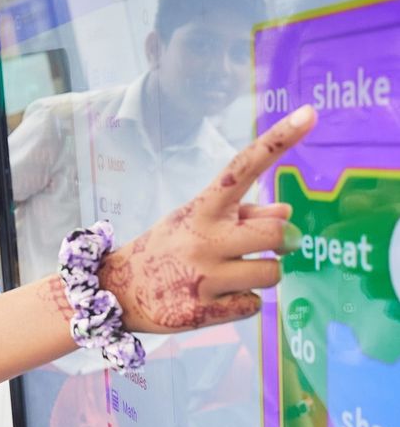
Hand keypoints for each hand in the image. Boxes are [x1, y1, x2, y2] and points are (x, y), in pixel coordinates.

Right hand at [100, 105, 316, 332]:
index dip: (279, 140)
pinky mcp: (202, 312)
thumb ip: (243, 214)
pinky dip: (243, 303)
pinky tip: (218, 299)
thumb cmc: (166, 249)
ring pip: (271, 274)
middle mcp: (204, 239)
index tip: (310, 114)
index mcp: (203, 209)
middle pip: (276, 234)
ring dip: (263, 275)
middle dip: (282, 242)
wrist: (117, 292)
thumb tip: (287, 213)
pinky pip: (253, 305)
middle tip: (272, 247)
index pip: (244, 168)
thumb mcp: (195, 221)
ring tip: (235, 276)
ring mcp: (203, 277)